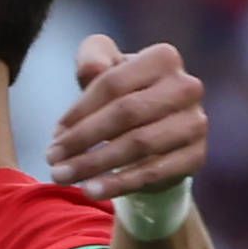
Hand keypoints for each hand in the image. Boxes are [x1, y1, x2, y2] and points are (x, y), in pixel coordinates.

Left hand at [48, 36, 206, 199]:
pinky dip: (118, 183)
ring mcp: (195, 122)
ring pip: (139, 144)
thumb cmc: (120, 98)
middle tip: (51, 159)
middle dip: (82, 139)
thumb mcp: (103, 72)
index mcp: (163, 58)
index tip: (54, 134)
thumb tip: (92, 68)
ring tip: (62, 176)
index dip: (79, 111)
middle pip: (126, 113)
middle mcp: (187, 86)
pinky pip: (153, 171)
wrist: (153, 139)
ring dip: (94, 163)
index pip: (112, 84)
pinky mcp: (196, 155)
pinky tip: (90, 190)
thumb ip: (92, 58)